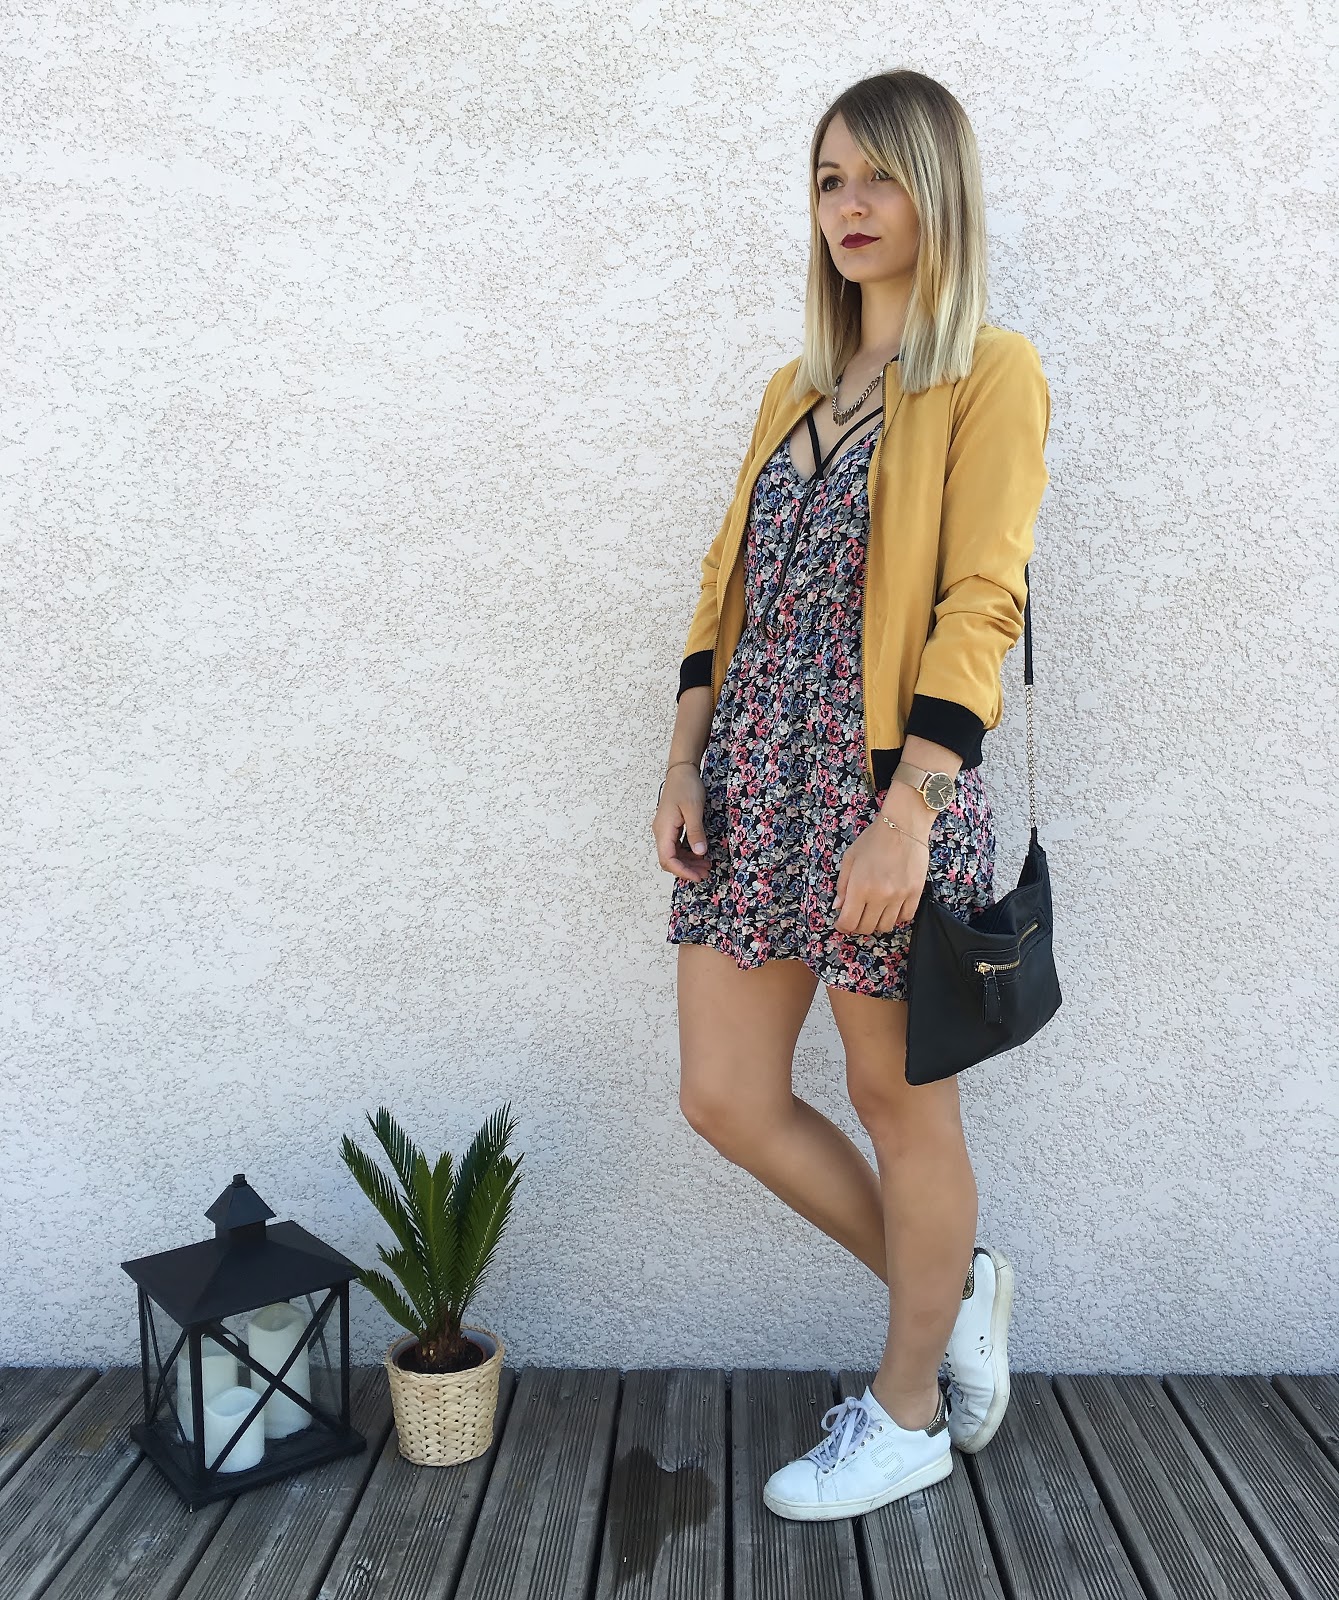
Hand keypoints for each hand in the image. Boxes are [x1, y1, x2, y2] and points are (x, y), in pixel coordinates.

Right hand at [652, 765, 710, 881]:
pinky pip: (676, 846)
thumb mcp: (694, 809)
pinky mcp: (670, 827)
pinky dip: (687, 853)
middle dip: (686, 869)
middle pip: (669, 859)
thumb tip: (699, 853)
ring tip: (706, 866)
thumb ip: (696, 832)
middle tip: (705, 873)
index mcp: (664, 829)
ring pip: (673, 854)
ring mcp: (664, 829)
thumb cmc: (686, 786)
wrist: (681, 771)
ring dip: (688, 862)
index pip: (668, 859)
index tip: (697, 877)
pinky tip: (700, 854)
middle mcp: (661, 832)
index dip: (682, 871)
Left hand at [832, 797, 931, 934]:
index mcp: (860, 887)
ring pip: (886, 926)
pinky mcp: (915, 893)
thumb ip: (842, 885)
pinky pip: (905, 917)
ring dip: (876, 923)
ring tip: (874, 912)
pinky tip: (891, 907)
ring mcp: (899, 896)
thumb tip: (839, 907)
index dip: (842, 926)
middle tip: (856, 917)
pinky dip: (896, 917)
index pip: (849, 922)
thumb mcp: (850, 858)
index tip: (841, 923)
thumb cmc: (873, 839)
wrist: (903, 825)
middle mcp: (880, 895)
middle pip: (867, 928)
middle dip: (857, 926)